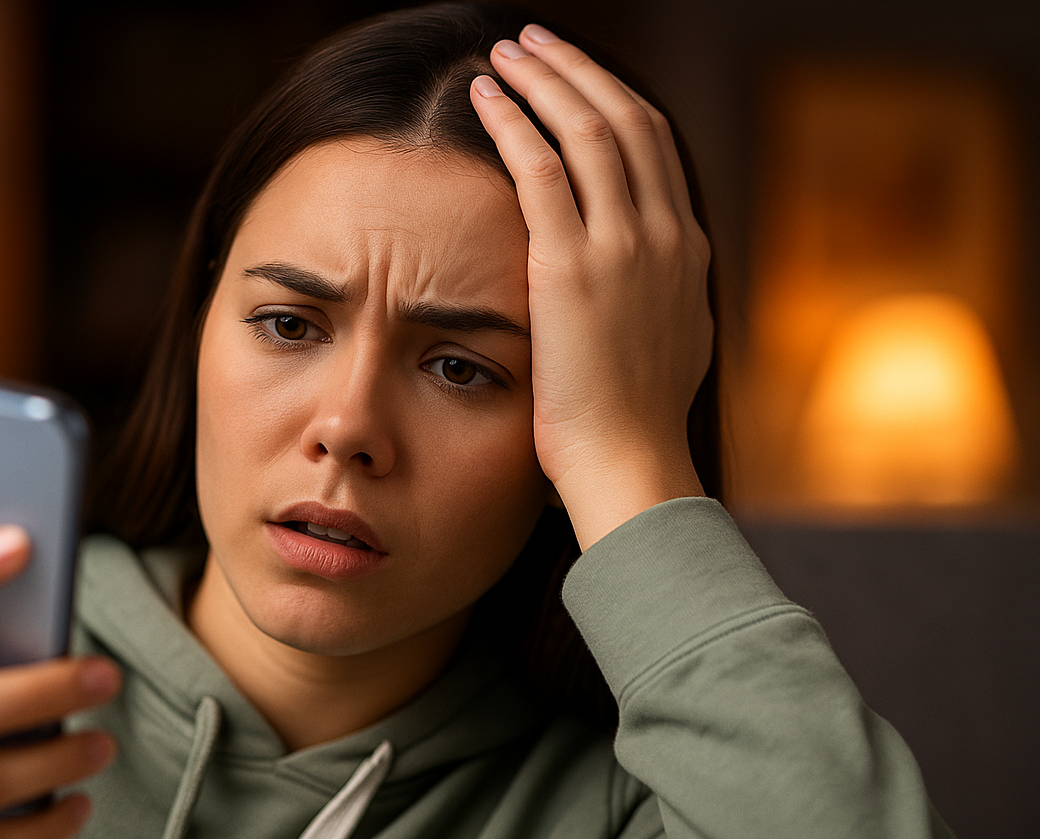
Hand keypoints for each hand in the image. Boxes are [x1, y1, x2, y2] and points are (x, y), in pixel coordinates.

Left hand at [469, 25, 712, 549]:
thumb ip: (659, 297)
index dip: (613, 100)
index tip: (577, 80)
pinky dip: (512, 122)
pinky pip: (541, 169)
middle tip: (537, 43)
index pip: (655, 148)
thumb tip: (646, 281)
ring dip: (543, 81)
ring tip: (506, 53)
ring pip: (586, 129)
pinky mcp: (570, 265)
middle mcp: (663, 234)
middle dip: (578, 71)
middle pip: (626, 119)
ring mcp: (622, 246)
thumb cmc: (636, 422)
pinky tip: (485, 96)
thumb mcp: (670, 344)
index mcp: (687, 250)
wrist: (630, 461)